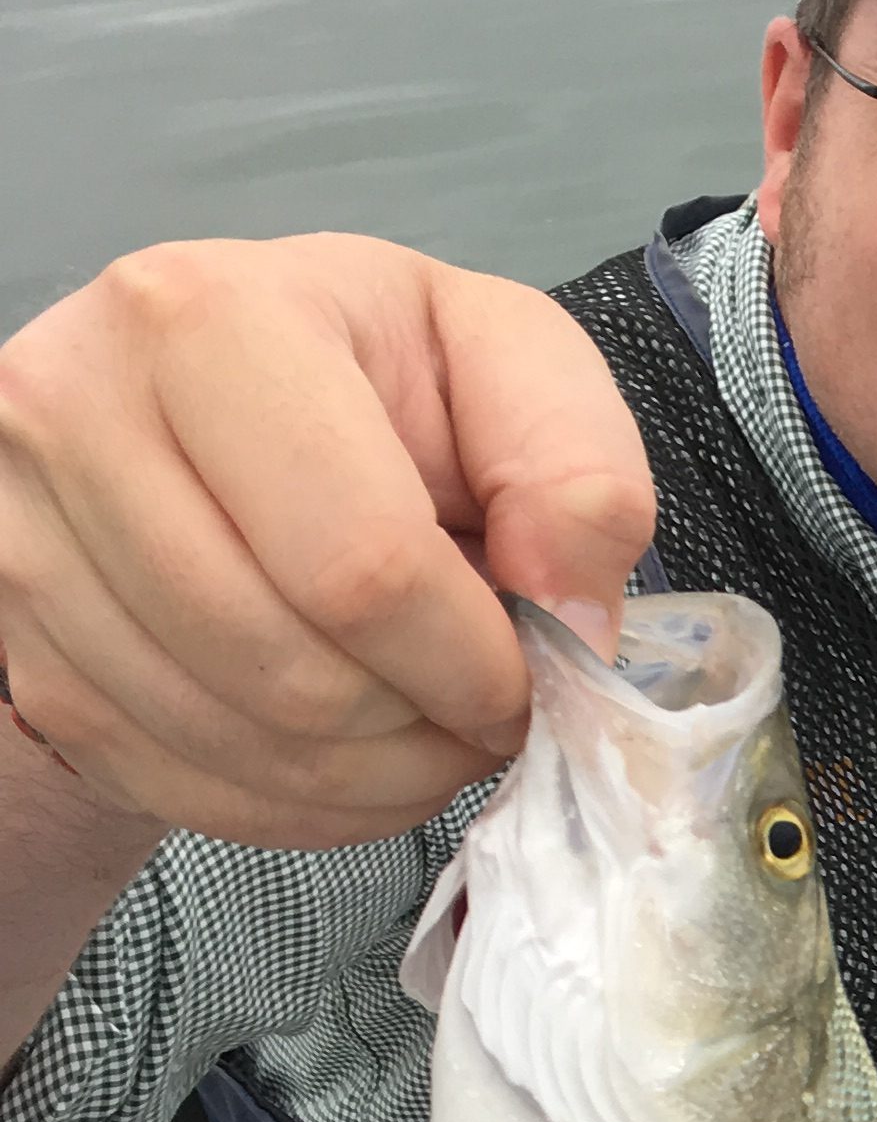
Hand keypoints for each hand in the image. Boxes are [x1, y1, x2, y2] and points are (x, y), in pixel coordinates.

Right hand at [0, 236, 655, 846]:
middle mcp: (76, 416)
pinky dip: (300, 802)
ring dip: (372, 775)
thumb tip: (570, 622)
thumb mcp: (502, 364)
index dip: (468, 658)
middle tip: (478, 708)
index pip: (357, 563)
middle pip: (291, 673)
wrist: (215, 419)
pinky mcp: (25, 651)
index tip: (525, 674)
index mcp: (207, 319)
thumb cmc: (374, 382)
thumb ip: (576, 469)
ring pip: (239, 745)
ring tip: (423, 721)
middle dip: (423, 724)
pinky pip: (185, 789)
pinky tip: (349, 750)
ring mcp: (28, 542)